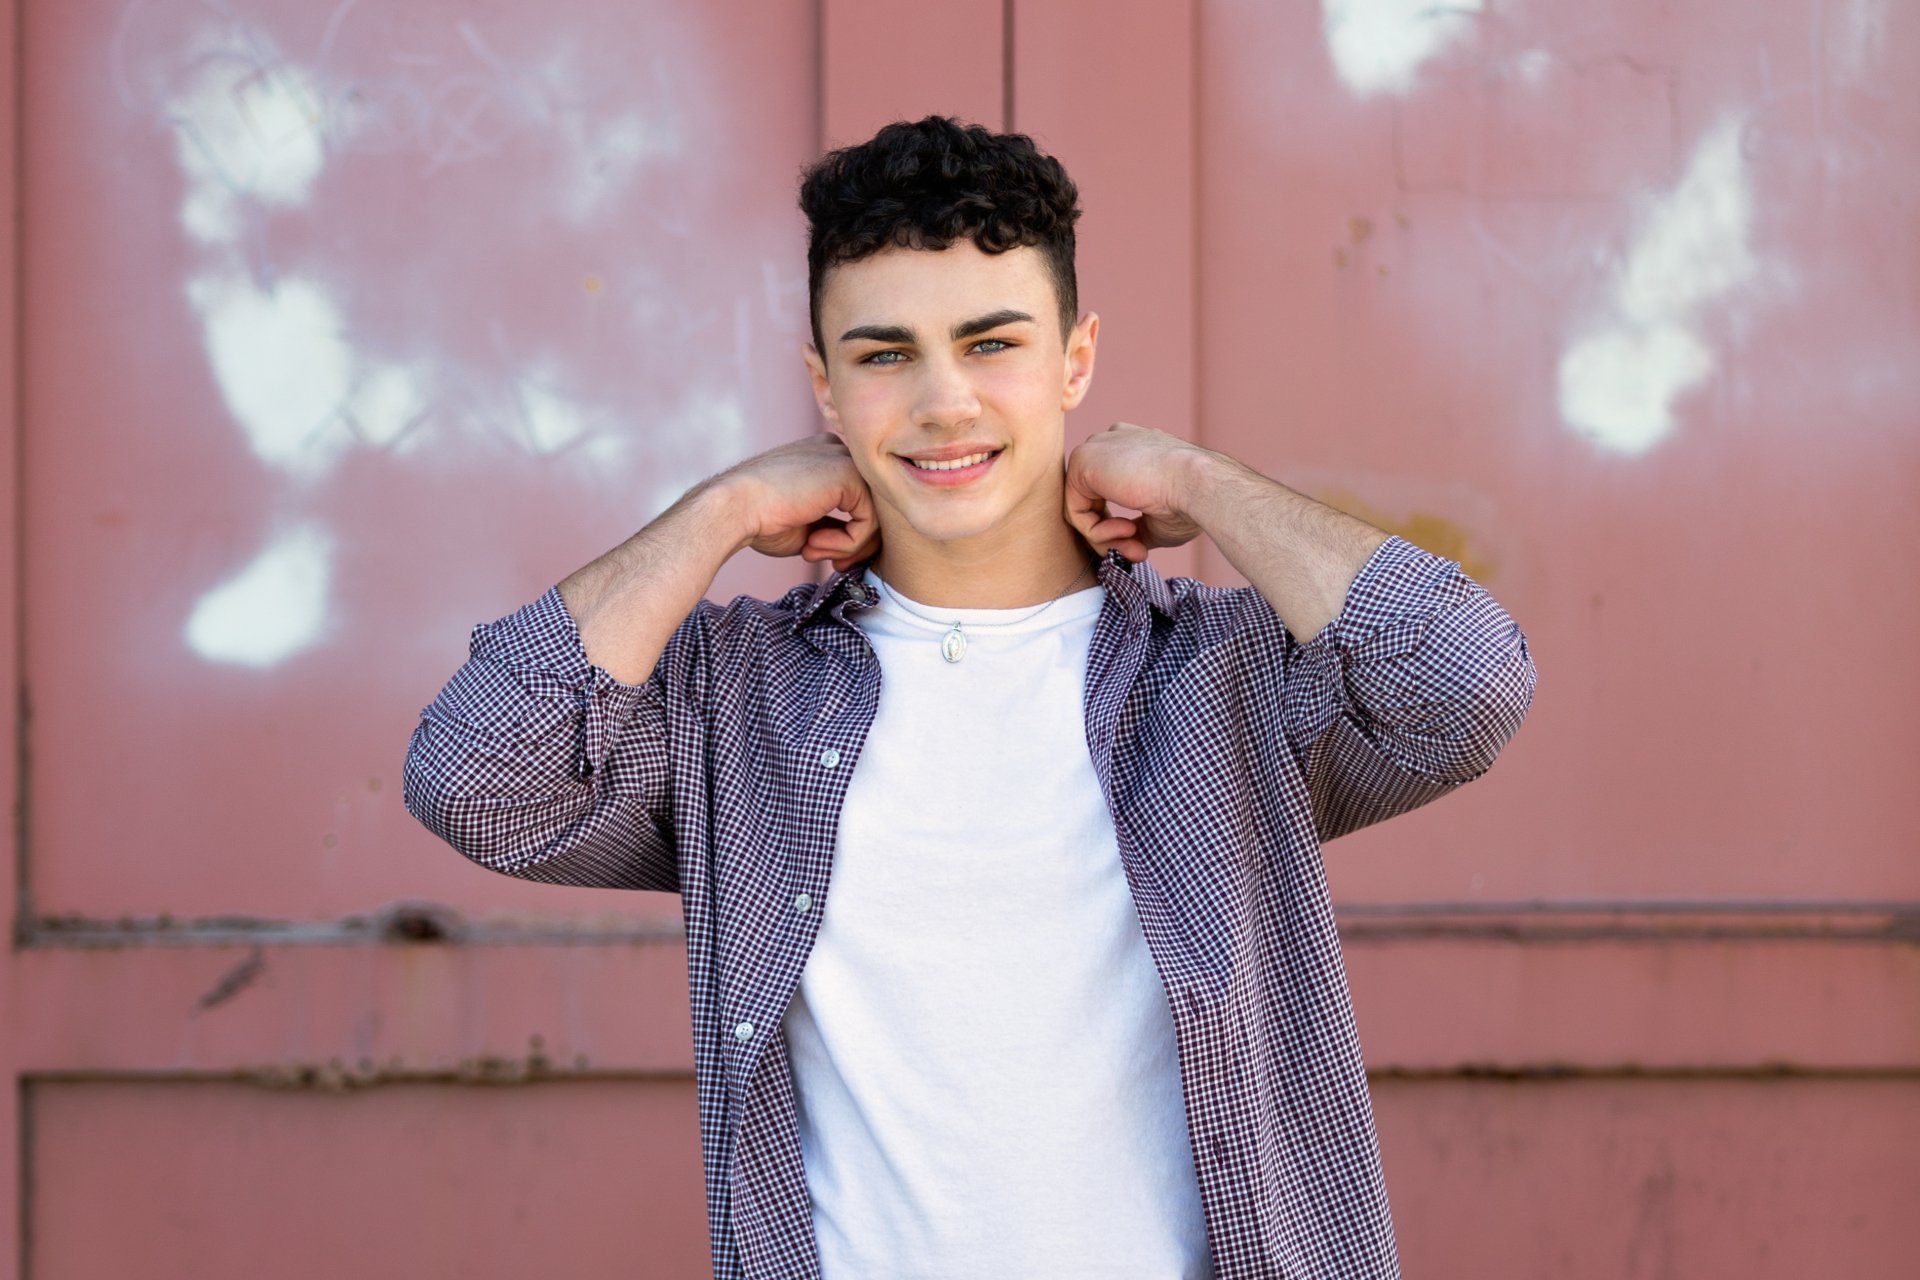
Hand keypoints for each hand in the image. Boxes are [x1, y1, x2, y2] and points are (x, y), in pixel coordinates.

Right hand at [719, 432, 881, 572]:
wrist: (734, 508)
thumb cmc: (760, 520)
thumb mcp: (808, 525)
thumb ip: (835, 527)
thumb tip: (862, 547)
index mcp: (824, 458)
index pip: (858, 502)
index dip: (850, 537)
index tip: (826, 557)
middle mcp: (837, 452)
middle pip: (872, 507)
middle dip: (856, 544)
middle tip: (833, 564)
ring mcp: (844, 459)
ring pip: (874, 516)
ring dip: (848, 547)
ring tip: (814, 552)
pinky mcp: (848, 473)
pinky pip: (869, 520)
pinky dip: (847, 543)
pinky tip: (815, 544)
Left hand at [1063, 421, 1207, 562]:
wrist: (1198, 485)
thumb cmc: (1187, 501)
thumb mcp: (1156, 520)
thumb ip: (1135, 527)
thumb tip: (1123, 546)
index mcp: (1131, 448)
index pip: (1108, 493)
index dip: (1120, 528)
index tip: (1142, 549)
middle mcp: (1111, 443)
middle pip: (1092, 502)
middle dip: (1111, 537)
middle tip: (1137, 554)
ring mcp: (1095, 449)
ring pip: (1082, 509)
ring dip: (1106, 538)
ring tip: (1135, 547)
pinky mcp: (1082, 461)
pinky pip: (1075, 512)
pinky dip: (1097, 533)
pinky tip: (1127, 530)